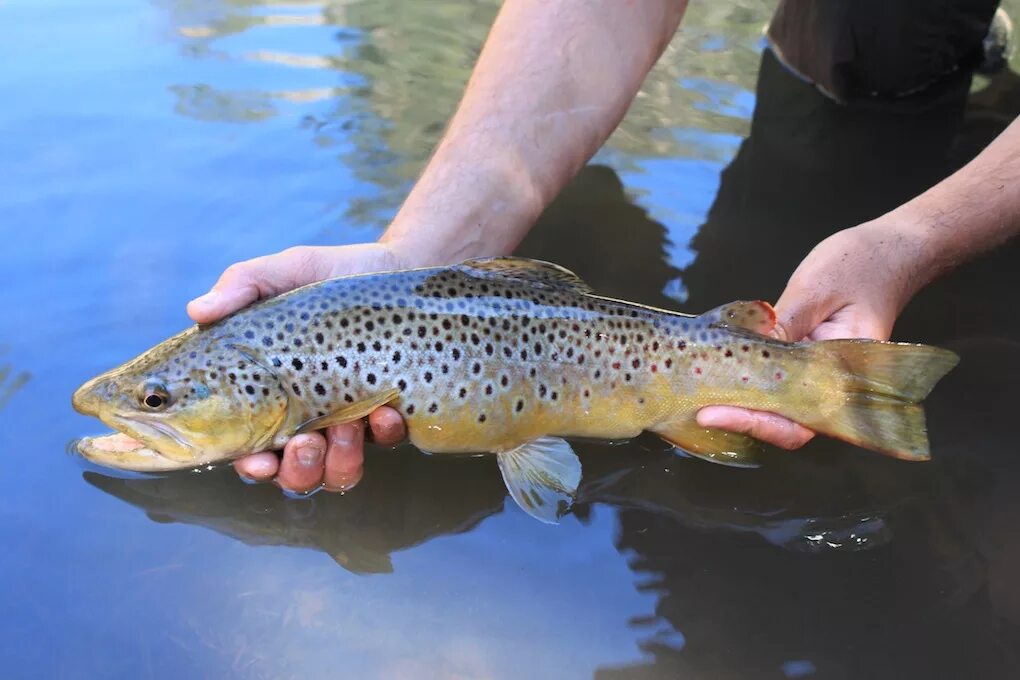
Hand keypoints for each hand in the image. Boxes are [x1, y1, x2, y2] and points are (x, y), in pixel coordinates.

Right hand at [187, 242, 410, 492]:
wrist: (396, 265)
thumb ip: (243, 286)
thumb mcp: (286, 272)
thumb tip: (196, 310)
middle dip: (297, 471)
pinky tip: (384, 411)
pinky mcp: (389, 412)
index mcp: (270, 394)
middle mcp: (308, 416)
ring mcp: (351, 419)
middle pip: (294, 474)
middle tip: (304, 443)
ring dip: (339, 461)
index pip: (250, 447)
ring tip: (345, 426)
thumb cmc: (330, 275)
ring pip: (338, 472)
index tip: (256, 460)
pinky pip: (387, 442)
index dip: (251, 465)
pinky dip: (384, 433)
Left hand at [696, 221, 916, 448]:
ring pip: (778, 406)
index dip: (757, 424)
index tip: (714, 414)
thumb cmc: (860, 264)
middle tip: (697, 409)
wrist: (892, 249)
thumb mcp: (814, 290)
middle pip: (785, 423)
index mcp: (846, 372)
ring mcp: (817, 372)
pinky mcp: (803, 357)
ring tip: (699, 397)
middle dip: (741, 420)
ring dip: (742, 406)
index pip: (800, 421)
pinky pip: (775, 380)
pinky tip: (717, 375)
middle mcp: (833, 382)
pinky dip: (748, 383)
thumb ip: (782, 326)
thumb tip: (746, 353)